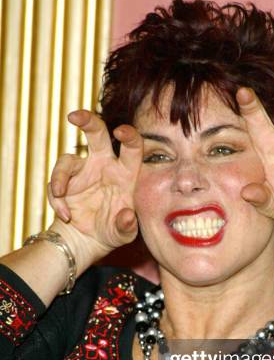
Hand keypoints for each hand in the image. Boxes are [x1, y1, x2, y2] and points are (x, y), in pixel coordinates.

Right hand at [47, 111, 141, 262]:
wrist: (88, 242)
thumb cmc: (112, 232)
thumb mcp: (124, 234)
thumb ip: (126, 226)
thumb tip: (127, 216)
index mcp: (125, 173)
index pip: (132, 147)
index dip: (128, 135)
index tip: (121, 131)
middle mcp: (104, 165)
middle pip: (97, 134)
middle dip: (87, 120)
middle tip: (74, 116)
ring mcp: (82, 172)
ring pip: (67, 159)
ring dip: (60, 177)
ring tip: (59, 196)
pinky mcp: (65, 183)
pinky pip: (55, 184)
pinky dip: (57, 199)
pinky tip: (65, 215)